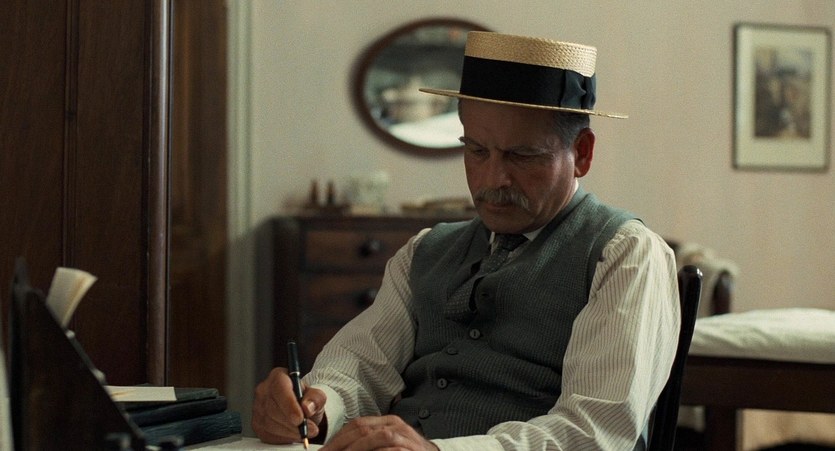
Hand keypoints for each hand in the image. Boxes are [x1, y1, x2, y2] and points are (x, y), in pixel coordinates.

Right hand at [252, 367, 326, 443]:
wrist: (300, 410)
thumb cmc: (306, 400)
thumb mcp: (317, 396)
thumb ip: (316, 398)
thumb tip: (307, 407)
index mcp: (278, 377)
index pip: (279, 388)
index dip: (289, 405)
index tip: (300, 418)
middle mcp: (264, 390)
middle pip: (273, 408)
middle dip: (292, 423)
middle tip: (310, 429)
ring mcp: (257, 407)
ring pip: (270, 423)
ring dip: (290, 431)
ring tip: (304, 431)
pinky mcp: (257, 423)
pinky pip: (268, 434)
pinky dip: (283, 437)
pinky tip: (293, 434)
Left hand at [321, 415, 438, 450]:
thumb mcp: (387, 445)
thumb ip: (370, 444)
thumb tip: (341, 449)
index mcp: (387, 422)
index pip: (357, 425)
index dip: (338, 439)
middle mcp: (396, 425)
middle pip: (362, 429)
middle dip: (341, 445)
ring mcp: (405, 436)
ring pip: (376, 437)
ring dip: (356, 449)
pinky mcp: (412, 448)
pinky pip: (392, 449)